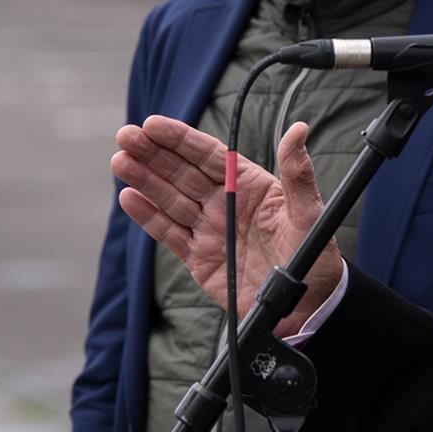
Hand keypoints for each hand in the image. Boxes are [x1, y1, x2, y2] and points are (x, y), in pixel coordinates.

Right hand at [111, 114, 340, 335]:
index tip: (153, 124)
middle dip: (153, 153)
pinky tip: (129, 198)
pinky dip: (148, 216)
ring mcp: (209, 229)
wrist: (306, 307)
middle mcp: (224, 202)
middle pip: (182, 172)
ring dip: (144, 179)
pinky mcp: (199, 258)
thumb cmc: (313, 256)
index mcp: (248, 184)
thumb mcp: (309, 213)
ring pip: (170, 198)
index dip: (180, 139)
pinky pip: (169, 233)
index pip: (208, 155)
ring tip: (119, 162)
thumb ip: (298, 174)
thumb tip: (299, 130)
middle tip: (125, 136)